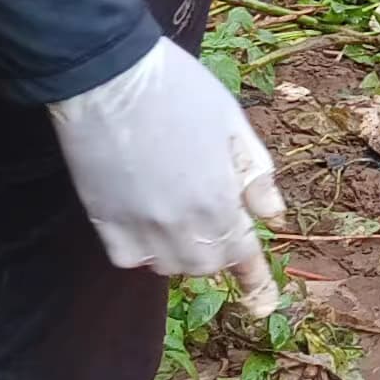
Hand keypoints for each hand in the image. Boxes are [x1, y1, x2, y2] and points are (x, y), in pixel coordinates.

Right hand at [45, 37, 284, 311]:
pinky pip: (129, 258)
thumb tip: (274, 217)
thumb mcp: (232, 121)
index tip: (264, 303)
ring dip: (179, 252)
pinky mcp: (104, 223)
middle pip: (206, 265)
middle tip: (209, 219)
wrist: (107, 75)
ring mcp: (141, 228)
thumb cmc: (177, 88)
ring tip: (175, 214)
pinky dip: (140, 249)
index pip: (243, 254)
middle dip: (216, 251)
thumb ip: (255, 174)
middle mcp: (182, 225)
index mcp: (219, 199)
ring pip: (168, 266)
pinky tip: (141, 218)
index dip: (256, 279)